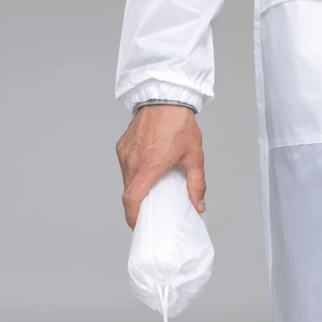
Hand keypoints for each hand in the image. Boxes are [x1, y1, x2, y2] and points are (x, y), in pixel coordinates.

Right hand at [116, 105, 205, 228]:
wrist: (166, 98)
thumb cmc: (179, 124)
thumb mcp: (194, 157)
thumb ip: (196, 184)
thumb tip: (198, 205)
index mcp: (149, 166)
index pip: (132, 199)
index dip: (132, 216)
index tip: (137, 224)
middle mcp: (133, 160)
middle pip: (128, 192)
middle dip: (136, 205)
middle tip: (148, 209)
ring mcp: (125, 152)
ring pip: (125, 180)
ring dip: (135, 188)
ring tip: (149, 189)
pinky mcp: (122, 145)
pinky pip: (125, 166)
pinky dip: (133, 174)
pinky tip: (146, 170)